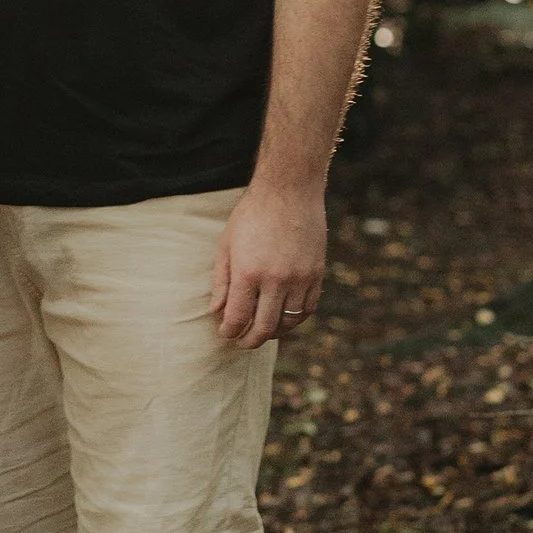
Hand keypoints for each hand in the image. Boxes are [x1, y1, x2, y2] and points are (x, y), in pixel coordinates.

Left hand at [210, 183, 325, 347]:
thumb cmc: (252, 214)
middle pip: (264, 328)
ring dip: (273, 331)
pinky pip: (307, 309)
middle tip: (242, 341)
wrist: (289, 190)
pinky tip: (284, 316)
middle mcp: (275, 280)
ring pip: (288, 322)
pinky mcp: (316, 274)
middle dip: (249, 340)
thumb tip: (216, 311)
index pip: (237, 318)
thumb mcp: (227, 244)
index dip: (229, 331)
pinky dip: (295, 319)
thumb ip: (221, 281)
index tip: (225, 332)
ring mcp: (299, 278)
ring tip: (262, 330)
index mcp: (248, 272)